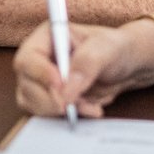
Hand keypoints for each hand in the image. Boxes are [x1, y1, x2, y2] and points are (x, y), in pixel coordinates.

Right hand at [14, 21, 153, 118]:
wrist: (127, 66)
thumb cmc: (116, 48)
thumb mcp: (106, 49)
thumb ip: (86, 64)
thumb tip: (65, 91)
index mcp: (47, 37)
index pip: (28, 59)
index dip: (40, 75)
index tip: (60, 85)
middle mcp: (39, 59)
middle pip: (26, 84)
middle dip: (50, 98)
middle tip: (73, 104)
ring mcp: (42, 81)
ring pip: (32, 102)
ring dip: (59, 109)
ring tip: (88, 105)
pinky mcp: (49, 98)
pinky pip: (47, 113)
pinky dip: (66, 116)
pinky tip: (89, 109)